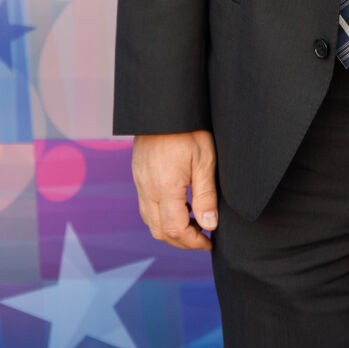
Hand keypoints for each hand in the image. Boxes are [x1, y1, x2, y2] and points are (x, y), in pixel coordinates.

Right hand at [131, 130, 217, 251]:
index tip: (209, 242)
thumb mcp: (204, 160)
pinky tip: (179, 205)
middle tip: (202, 238)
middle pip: (159, 230)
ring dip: (170, 229)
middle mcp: (147, 188)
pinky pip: (146, 205)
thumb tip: (209, 225)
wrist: (164, 105)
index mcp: (164, 188)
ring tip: (193, 223)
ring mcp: (140, 181)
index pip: (175, 229)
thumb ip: (206, 196)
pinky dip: (162, 214)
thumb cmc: (188, 128)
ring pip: (150, 219)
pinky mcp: (138, 174)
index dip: (193, 242)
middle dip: (181, 241)